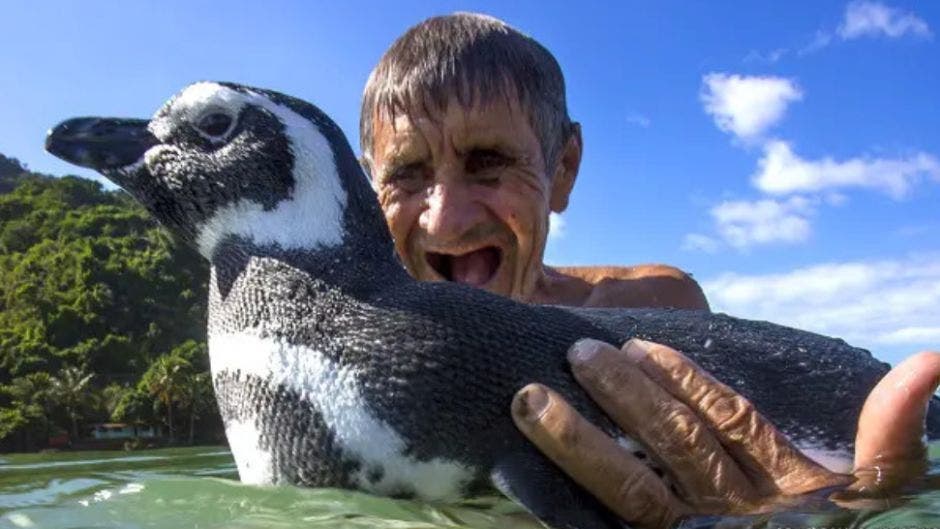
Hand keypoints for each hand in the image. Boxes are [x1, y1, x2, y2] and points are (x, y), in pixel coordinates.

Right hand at [510, 338, 939, 528]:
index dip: (687, 379)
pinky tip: (557, 483)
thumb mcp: (878, 492)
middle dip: (625, 400)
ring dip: (589, 446)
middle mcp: (729, 506)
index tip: (642, 343)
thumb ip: (891, 433)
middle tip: (577, 353)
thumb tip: (932, 359)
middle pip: (670, 446)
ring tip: (540, 397)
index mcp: (772, 483)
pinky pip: (637, 520)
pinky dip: (596, 506)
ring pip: (641, 489)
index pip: (723, 421)